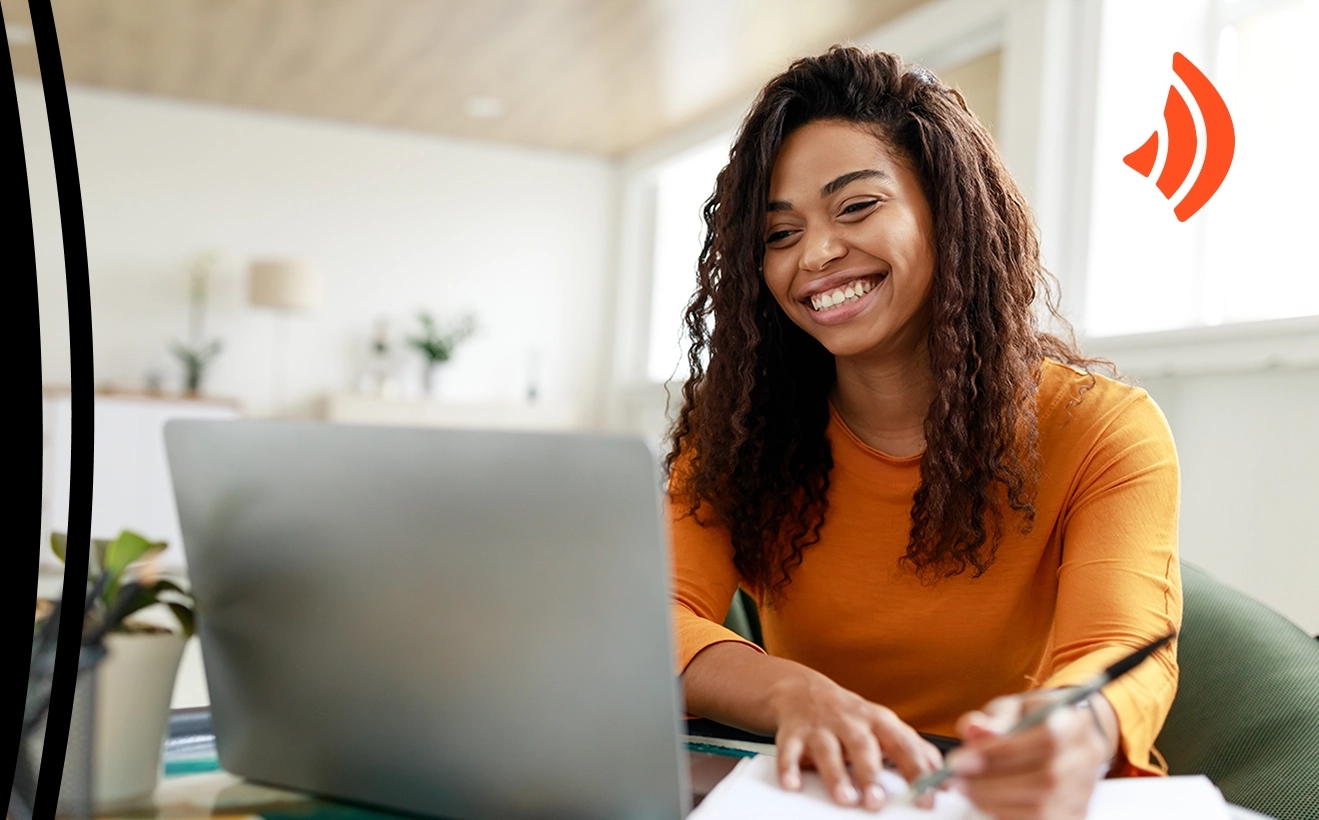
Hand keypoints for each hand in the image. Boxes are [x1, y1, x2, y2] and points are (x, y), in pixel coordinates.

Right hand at [769, 670, 943, 811]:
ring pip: (828, 750)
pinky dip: (789, 768)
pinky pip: (788, 751)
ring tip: (845, 798)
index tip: (927, 797)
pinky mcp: (793, 733)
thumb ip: (913, 749)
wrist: (802, 691)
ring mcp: (820, 727)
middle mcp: (850, 722)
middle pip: (863, 745)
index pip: (903, 745)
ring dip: (836, 775)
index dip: (917, 771)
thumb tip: (945, 779)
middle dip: (870, 773)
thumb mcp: (884, 726)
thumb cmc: (851, 717)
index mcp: (878, 721)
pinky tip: (793, 784)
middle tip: (877, 801)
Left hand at [948, 691, 1114, 819]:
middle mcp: (1086, 758)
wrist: (1066, 738)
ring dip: (995, 801)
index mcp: (1075, 723)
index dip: (1003, 751)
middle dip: (992, 782)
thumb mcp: (1014, 708)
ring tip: (967, 788)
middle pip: (1045, 779)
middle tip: (957, 778)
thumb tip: (973, 729)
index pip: (1047, 739)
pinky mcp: (1075, 814)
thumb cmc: (1034, 719)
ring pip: (1042, 807)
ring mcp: (1084, 791)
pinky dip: (1006, 814)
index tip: (962, 759)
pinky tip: (986, 802)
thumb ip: (995, 718)